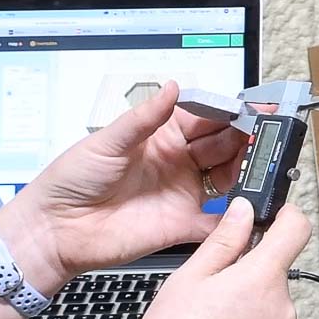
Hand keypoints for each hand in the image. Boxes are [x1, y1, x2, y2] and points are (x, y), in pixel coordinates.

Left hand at [0, 81, 249, 292]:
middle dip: (245, 138)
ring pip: (229, 177)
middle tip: (263, 135)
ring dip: (246, 170)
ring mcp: (183, 192)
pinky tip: (250, 206)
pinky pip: (218, 220)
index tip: (249, 109)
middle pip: (223, 145)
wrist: (55, 230)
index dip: (228, 112)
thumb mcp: (107, 142)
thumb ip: (144, 118)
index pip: (205, 118)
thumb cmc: (72, 181)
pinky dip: (237, 216)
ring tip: (261, 165)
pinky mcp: (184, 224)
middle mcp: (178, 162)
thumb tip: (174, 88)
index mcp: (162, 137)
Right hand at [94, 198, 311, 318]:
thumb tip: (243, 211)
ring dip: (243, 305)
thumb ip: (223, 241)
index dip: (285, 214)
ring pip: (267, 305)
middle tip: (206, 289)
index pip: (296, 228)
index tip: (269, 214)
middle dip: (246, 272)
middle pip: (274, 272)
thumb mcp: (188, 280)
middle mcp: (282, 308)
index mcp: (263, 279)